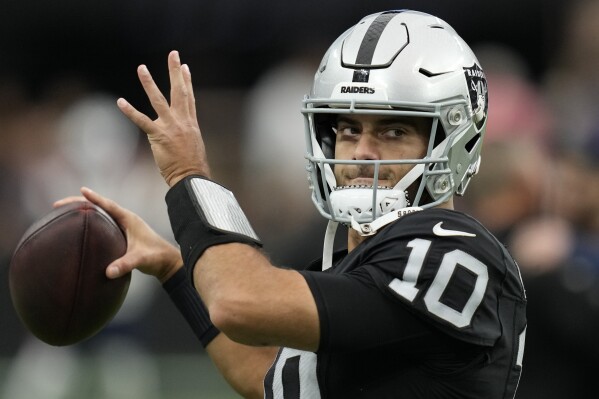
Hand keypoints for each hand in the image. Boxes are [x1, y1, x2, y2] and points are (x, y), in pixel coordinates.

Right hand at [54, 187, 182, 282]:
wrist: (167, 262)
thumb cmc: (156, 257)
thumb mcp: (140, 260)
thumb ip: (126, 265)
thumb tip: (108, 272)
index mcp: (129, 219)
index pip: (108, 205)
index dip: (94, 198)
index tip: (81, 190)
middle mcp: (125, 219)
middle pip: (99, 206)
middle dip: (79, 203)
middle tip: (58, 204)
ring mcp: (123, 226)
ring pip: (99, 214)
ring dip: (83, 211)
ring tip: (63, 213)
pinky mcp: (122, 234)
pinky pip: (102, 224)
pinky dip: (89, 222)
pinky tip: (79, 228)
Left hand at [117, 50, 210, 185]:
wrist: (191, 177)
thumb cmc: (192, 167)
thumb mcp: (194, 146)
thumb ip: (186, 135)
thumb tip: (182, 135)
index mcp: (191, 124)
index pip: (189, 98)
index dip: (187, 81)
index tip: (185, 67)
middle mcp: (182, 121)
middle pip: (179, 91)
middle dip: (175, 72)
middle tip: (173, 55)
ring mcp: (170, 127)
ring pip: (158, 100)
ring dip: (149, 83)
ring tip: (142, 68)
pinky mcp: (159, 136)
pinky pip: (142, 121)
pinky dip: (130, 111)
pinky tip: (120, 102)